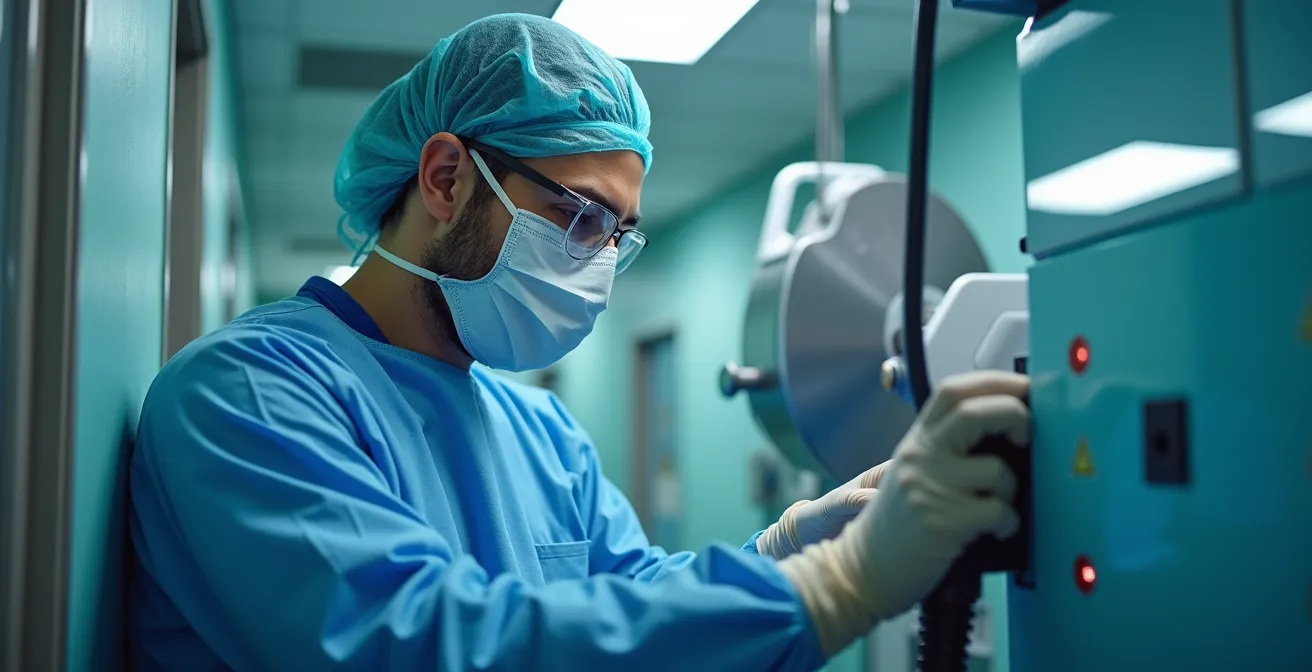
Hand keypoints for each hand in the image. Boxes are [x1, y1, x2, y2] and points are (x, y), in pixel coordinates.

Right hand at [776, 371, 1029, 656]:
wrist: (862, 568)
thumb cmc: (895, 527)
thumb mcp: (914, 474)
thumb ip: (947, 449)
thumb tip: (1007, 430)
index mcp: (916, 441)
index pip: (953, 390)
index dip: (995, 382)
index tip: (1024, 389)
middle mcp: (920, 457)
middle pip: (975, 410)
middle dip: (1015, 413)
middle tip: (1027, 431)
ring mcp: (929, 488)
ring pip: (996, 469)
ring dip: (1010, 488)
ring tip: (998, 503)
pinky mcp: (942, 522)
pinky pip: (998, 511)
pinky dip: (1008, 522)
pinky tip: (995, 529)